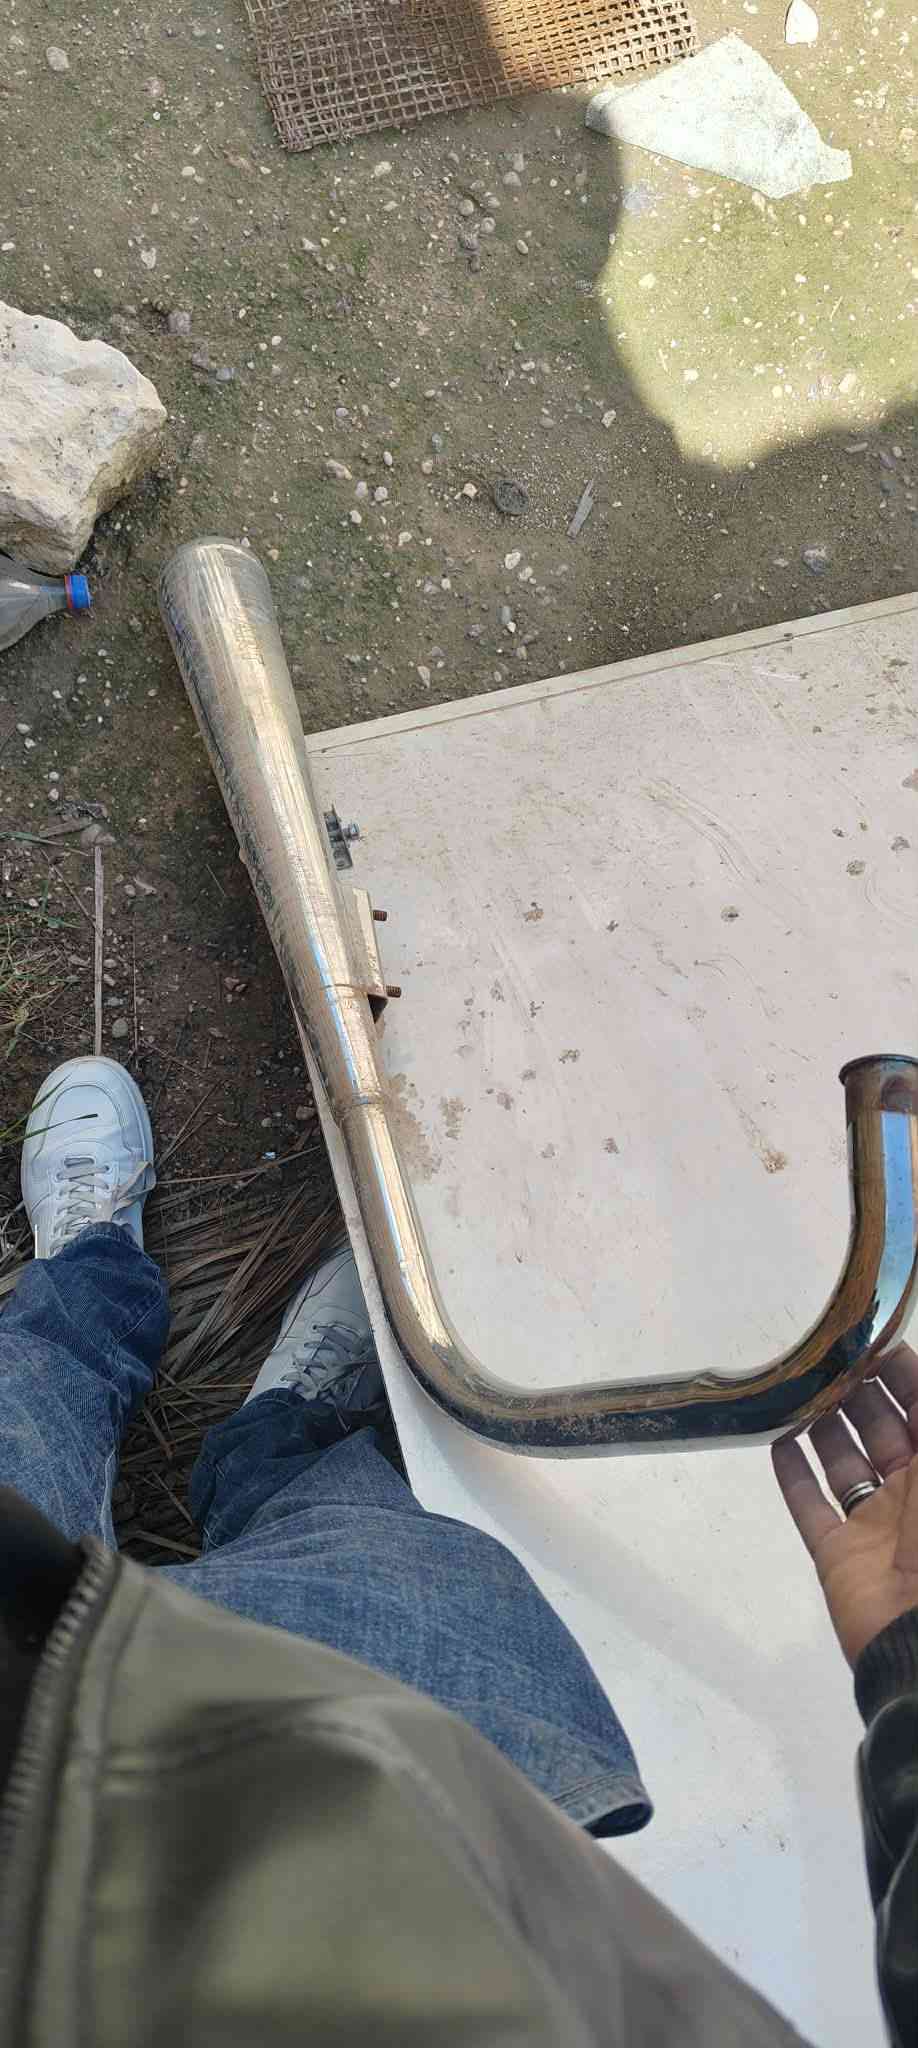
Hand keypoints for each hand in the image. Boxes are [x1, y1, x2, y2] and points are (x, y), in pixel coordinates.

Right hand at [773, 1344, 917, 1665]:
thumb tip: (910, 1361)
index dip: (899, 1372)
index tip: (867, 1337)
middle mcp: (912, 1494)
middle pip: (881, 1428)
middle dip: (856, 1389)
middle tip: (822, 1351)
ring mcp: (874, 1525)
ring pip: (843, 1461)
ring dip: (822, 1423)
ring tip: (795, 1381)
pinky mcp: (838, 1555)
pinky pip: (811, 1507)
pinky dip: (792, 1474)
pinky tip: (774, 1437)